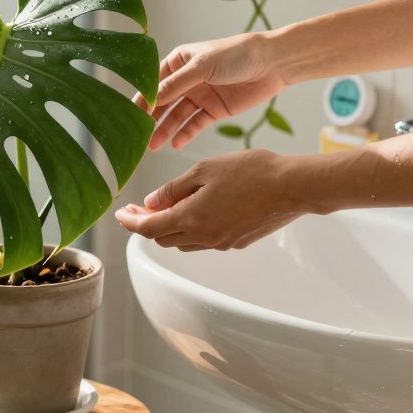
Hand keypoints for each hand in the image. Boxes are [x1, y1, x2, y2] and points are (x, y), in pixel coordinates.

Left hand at [114, 150, 309, 250]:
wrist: (293, 187)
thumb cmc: (251, 171)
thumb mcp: (204, 170)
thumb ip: (173, 189)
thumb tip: (150, 203)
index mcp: (191, 218)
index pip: (148, 228)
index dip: (130, 222)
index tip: (120, 214)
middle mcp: (204, 237)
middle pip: (163, 238)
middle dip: (146, 224)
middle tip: (138, 208)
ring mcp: (221, 242)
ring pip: (183, 241)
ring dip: (168, 228)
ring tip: (164, 207)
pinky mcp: (237, 242)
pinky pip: (204, 240)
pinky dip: (191, 228)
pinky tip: (195, 209)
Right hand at [135, 32, 287, 149]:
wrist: (273, 64)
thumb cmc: (236, 55)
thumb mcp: (202, 66)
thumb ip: (176, 84)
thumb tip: (150, 98)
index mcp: (179, 62)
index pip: (154, 82)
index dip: (142, 98)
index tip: (129, 114)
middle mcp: (186, 80)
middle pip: (163, 102)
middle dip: (150, 118)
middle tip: (136, 135)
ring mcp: (200, 96)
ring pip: (177, 116)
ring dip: (165, 130)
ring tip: (152, 145)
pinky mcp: (214, 111)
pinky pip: (195, 125)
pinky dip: (185, 134)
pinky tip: (175, 144)